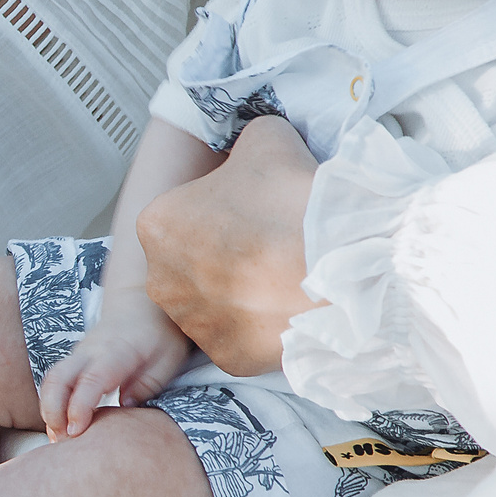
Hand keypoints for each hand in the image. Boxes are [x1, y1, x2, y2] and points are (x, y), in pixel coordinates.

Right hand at [37, 306, 191, 438]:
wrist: (141, 304)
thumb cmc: (159, 333)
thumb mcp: (168, 359)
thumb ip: (148, 384)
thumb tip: (125, 406)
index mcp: (116, 351)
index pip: (90, 380)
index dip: (78, 406)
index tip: (75, 431)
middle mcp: (90, 351)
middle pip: (57, 379)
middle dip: (52, 411)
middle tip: (60, 442)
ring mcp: (78, 355)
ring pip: (50, 381)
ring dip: (48, 411)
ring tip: (57, 440)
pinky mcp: (74, 362)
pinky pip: (54, 382)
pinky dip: (52, 405)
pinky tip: (60, 428)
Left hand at [137, 115, 322, 374]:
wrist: (339, 266)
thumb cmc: (293, 199)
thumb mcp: (266, 139)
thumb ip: (246, 141)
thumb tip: (252, 149)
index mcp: (156, 224)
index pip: (184, 211)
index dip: (223, 206)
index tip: (256, 206)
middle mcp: (160, 281)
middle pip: (194, 261)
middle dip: (227, 252)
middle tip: (273, 241)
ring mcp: (193, 325)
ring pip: (215, 302)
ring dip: (242, 290)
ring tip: (287, 274)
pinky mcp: (228, 357)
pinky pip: (243, 336)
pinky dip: (264, 325)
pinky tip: (292, 307)